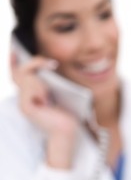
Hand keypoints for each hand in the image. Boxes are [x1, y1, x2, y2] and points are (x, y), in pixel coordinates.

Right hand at [11, 53, 79, 168]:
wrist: (67, 129)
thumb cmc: (66, 113)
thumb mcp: (57, 93)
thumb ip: (48, 83)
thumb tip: (47, 67)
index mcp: (30, 96)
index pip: (16, 76)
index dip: (13, 63)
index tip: (14, 50)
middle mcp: (23, 99)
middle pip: (20, 72)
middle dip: (36, 63)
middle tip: (53, 65)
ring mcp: (23, 104)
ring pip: (27, 77)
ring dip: (41, 82)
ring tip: (49, 98)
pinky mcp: (26, 107)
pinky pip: (29, 87)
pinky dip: (38, 89)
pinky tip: (45, 101)